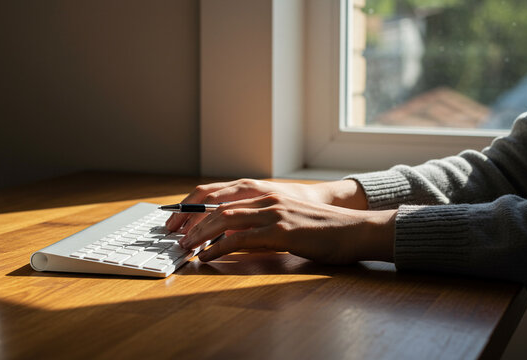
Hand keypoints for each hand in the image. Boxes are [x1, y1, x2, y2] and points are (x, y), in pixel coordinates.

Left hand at [165, 178, 367, 232]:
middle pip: (216, 205)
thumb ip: (258, 222)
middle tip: (173, 235)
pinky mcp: (282, 231)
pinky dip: (221, 248)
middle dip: (190, 220)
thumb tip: (230, 237)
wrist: (353, 229)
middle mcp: (265, 199)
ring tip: (186, 247)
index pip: (219, 194)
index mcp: (264, 194)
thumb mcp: (284, 219)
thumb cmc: (320, 228)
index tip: (176, 219)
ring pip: (226, 220)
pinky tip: (209, 256)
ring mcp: (273, 213)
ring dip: (201, 234)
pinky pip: (244, 239)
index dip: (194, 205)